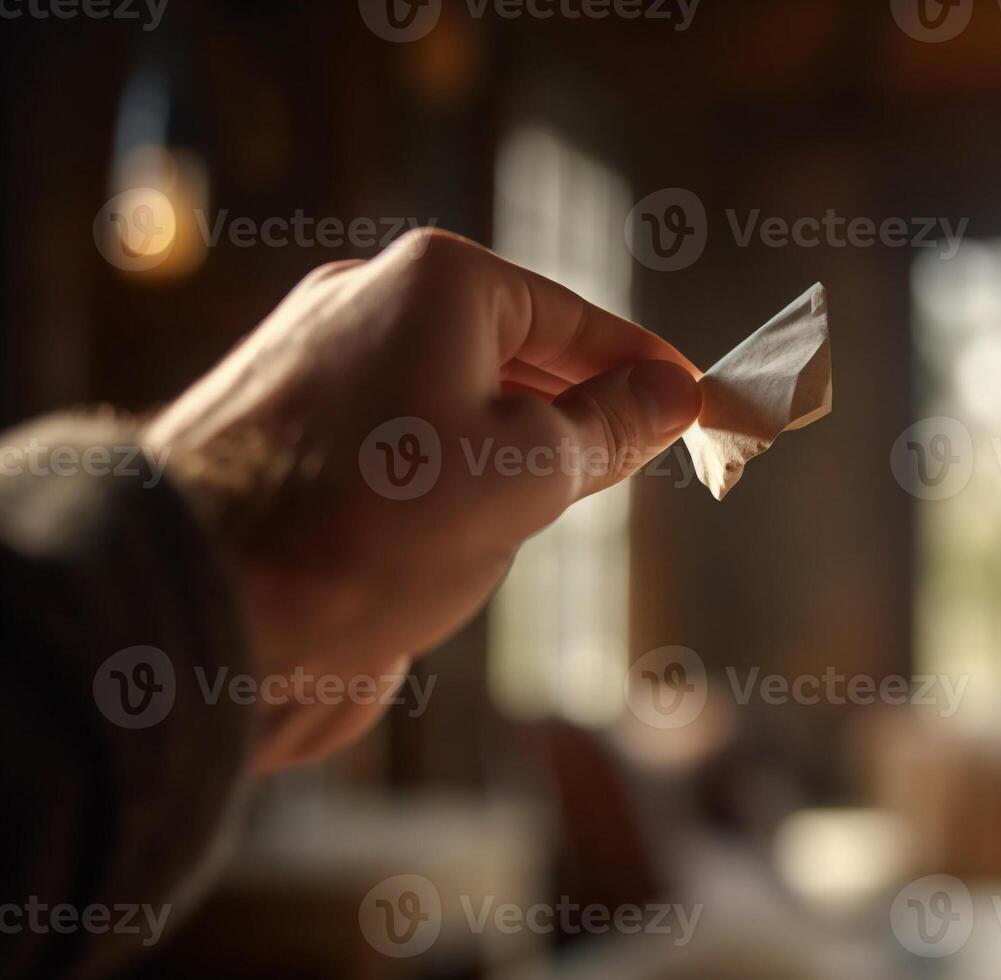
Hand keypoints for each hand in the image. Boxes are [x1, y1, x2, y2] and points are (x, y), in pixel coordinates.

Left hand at [144, 230, 701, 772]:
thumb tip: (670, 391)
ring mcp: (317, 369)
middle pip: (515, 354)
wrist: (195, 607)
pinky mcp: (286, 438)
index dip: (648, 370)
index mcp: (437, 283)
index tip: (704, 408)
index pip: (579, 319)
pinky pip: (398, 446)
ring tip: (543, 517)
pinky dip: (445, 484)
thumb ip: (608, 427)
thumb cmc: (372, 526)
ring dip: (510, 459)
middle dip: (579, 413)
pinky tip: (458, 542)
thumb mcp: (528, 474)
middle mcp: (367, 305)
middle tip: (643, 465)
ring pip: (455, 405)